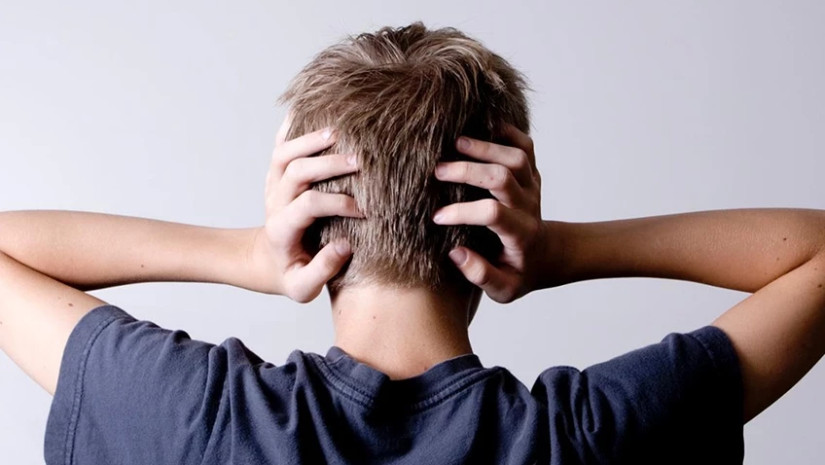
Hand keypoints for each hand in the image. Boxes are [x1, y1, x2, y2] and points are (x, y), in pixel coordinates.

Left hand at [248, 117, 362, 301]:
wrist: (266, 260)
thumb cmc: (290, 274)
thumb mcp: (302, 288)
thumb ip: (322, 270)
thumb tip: (345, 245)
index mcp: (282, 229)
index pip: (307, 206)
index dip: (336, 203)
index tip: (364, 211)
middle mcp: (274, 201)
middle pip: (295, 171)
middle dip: (327, 163)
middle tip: (359, 161)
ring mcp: (273, 184)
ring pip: (285, 153)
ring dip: (310, 139)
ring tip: (339, 131)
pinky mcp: (276, 174)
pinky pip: (280, 144)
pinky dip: (291, 125)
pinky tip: (310, 109)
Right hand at [433, 125, 555, 302]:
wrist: (546, 255)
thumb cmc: (518, 273)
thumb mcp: (503, 289)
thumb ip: (481, 274)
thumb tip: (455, 253)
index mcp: (521, 234)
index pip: (493, 214)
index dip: (463, 212)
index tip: (436, 217)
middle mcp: (529, 206)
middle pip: (503, 178)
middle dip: (469, 170)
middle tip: (437, 170)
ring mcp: (532, 186)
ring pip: (516, 157)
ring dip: (486, 146)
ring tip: (456, 142)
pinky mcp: (531, 173)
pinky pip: (525, 146)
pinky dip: (506, 132)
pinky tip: (481, 127)